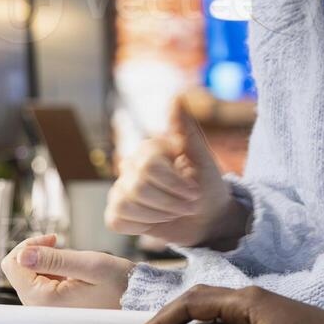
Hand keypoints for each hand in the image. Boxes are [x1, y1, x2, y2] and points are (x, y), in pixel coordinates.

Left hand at [0, 234, 131, 308]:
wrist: (135, 298)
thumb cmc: (118, 283)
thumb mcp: (89, 265)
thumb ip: (54, 260)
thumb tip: (22, 254)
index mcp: (44, 299)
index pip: (12, 263)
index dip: (30, 245)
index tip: (54, 240)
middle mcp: (39, 308)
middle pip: (16, 269)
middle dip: (35, 252)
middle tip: (60, 243)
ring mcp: (44, 309)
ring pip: (26, 275)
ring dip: (44, 261)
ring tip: (69, 260)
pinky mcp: (51, 307)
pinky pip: (37, 283)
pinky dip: (49, 271)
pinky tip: (69, 271)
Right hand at [106, 99, 250, 249]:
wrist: (208, 218)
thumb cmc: (208, 186)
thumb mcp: (205, 159)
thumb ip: (187, 130)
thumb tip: (176, 97)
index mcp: (150, 149)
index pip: (149, 166)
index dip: (174, 184)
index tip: (194, 192)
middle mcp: (131, 165)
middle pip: (137, 187)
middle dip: (169, 203)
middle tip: (189, 206)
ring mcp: (121, 188)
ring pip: (124, 205)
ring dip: (157, 216)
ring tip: (174, 213)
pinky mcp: (117, 212)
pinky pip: (115, 220)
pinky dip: (140, 226)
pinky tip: (155, 222)